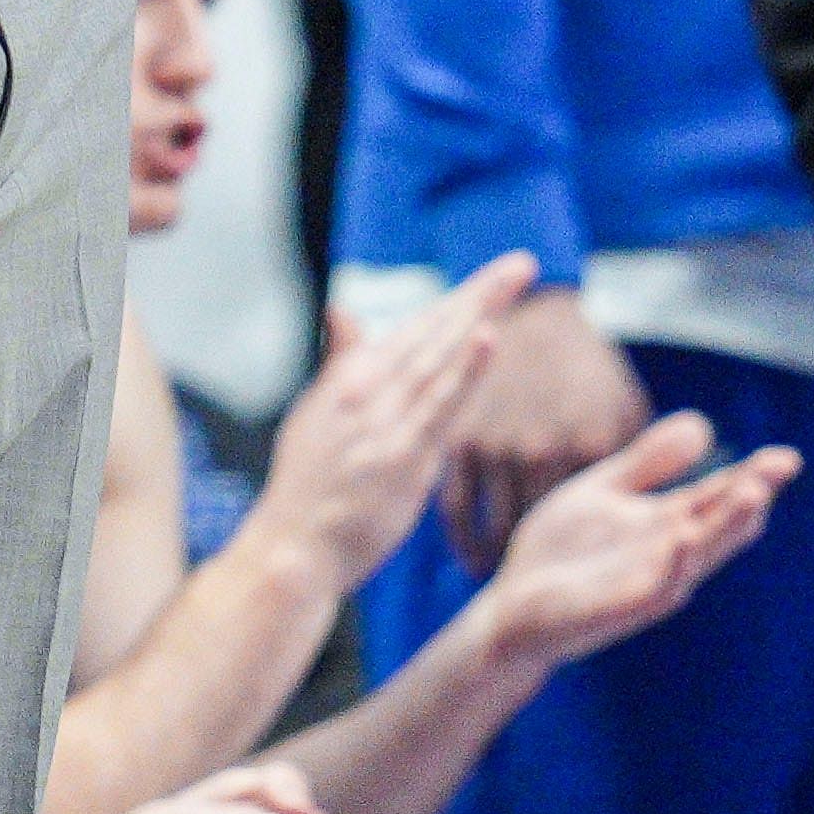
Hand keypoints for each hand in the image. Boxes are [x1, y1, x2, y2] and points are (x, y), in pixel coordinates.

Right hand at [246, 253, 529, 596]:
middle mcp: (370, 388)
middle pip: (435, 331)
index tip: (498, 275)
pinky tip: (487, 338)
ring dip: (478, 315)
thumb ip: (340, 362)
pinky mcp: (400, 455)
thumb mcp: (316, 414)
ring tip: (512, 282)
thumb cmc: (305, 487)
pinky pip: (441, 405)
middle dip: (480, 294)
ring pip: (441, 356)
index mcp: (354, 376)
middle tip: (522, 264)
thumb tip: (343, 311)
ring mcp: (386, 420)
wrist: (291, 550)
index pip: (417, 327)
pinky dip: (465, 369)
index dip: (459, 298)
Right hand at [437, 287, 649, 572]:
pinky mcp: (463, 445)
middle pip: (543, 537)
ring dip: (502, 562)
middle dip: (544, 574)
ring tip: (510, 583)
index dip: (597, 567)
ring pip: (498, 530)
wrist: (534, 319)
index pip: (592, 531)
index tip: (593, 591)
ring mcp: (499, 449)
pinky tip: (478, 560)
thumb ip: (656, 459)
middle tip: (548, 600)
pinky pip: (460, 513)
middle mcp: (544, 450)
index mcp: (590, 444)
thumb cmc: (587, 371)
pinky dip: (467, 544)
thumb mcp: (625, 407)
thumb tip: (685, 511)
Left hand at [471, 410, 797, 674]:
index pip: (716, 498)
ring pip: (696, 557)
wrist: (510, 607)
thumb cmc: (562, 552)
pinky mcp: (615, 609)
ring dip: (723, 530)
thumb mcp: (604, 491)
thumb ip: (648, 462)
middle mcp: (665, 557)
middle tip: (777, 472)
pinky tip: (685, 539)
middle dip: (748, 502)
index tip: (788, 457)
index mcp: (665, 526)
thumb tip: (702, 423)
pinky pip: (653, 588)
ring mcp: (645, 585)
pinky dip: (673, 566)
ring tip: (751, 496)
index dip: (752, 478)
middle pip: (717, 527)